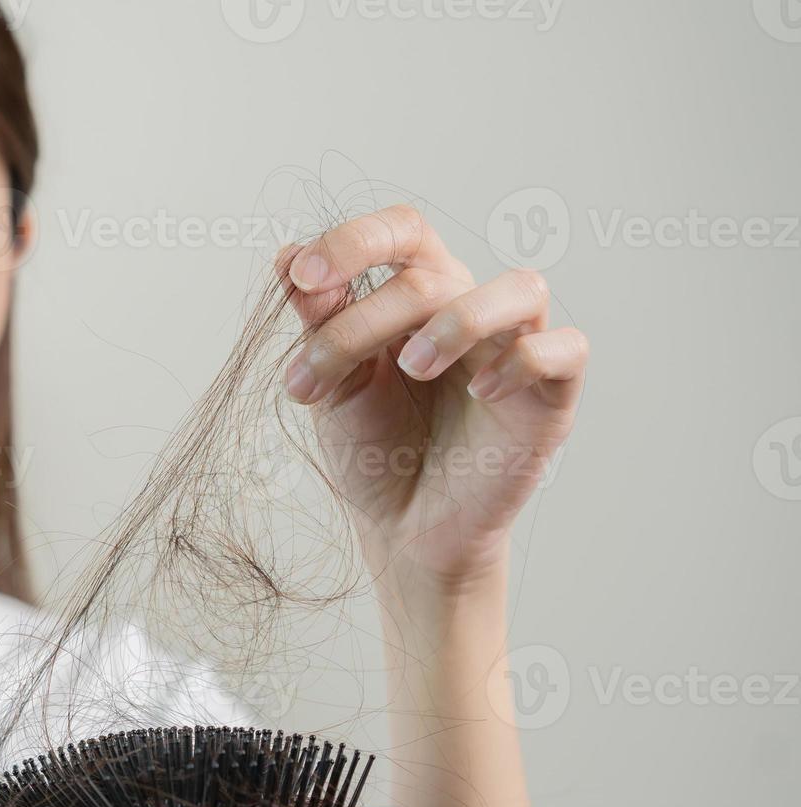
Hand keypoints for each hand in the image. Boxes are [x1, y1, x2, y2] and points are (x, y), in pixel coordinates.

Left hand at [277, 205, 588, 582]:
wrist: (402, 530)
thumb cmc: (373, 451)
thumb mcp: (331, 385)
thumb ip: (318, 323)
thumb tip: (286, 255)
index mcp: (417, 297)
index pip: (402, 233)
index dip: (355, 240)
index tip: (303, 275)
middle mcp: (471, 309)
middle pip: (430, 275)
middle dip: (360, 324)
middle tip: (309, 379)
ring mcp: (515, 349)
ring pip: (520, 289)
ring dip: (457, 321)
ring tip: (410, 368)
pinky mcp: (551, 398)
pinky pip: (564, 349)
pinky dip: (522, 362)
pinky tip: (480, 392)